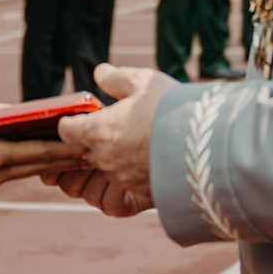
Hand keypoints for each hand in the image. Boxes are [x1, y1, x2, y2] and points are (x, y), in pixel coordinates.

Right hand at [0, 101, 86, 186]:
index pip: (44, 153)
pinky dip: (38, 163)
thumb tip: (34, 112)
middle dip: (71, 156)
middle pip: (45, 165)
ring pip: (35, 170)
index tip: (94, 139)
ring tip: (83, 150)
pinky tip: (52, 155)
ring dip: (57, 161)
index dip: (71, 147)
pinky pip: (20, 171)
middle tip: (99, 146)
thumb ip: (7, 113)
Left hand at [50, 62, 169, 213]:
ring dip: (99, 173)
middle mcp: (103, 159)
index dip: (70, 123)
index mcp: (97, 130)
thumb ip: (117, 78)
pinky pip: (115, 200)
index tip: (82, 118)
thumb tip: (99, 74)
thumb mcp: (145, 82)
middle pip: (74, 160)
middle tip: (100, 137)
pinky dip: (120, 189)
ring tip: (117, 157)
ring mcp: (120, 181)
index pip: (64, 130)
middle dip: (82, 150)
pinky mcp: (139, 196)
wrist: (208, 143)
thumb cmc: (172, 108)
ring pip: (93, 183)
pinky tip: (134, 171)